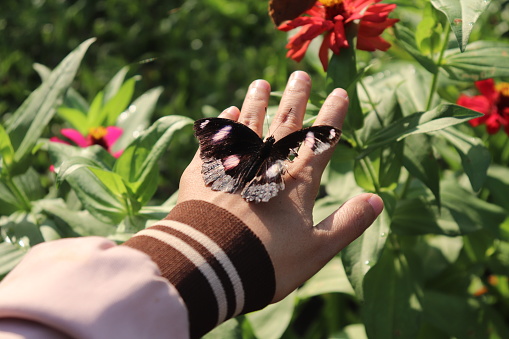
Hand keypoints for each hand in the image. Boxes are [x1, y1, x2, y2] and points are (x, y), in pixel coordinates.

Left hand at [178, 71, 382, 302]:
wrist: (213, 266)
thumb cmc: (269, 262)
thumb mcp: (317, 250)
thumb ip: (347, 223)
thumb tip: (377, 201)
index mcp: (296, 184)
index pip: (320, 143)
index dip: (332, 117)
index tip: (340, 93)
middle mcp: (266, 166)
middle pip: (284, 127)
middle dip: (295, 100)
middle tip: (300, 75)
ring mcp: (233, 166)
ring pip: (249, 127)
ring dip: (256, 104)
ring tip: (260, 83)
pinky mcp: (204, 173)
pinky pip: (216, 141)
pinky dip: (224, 126)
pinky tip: (227, 113)